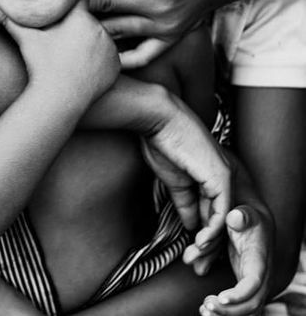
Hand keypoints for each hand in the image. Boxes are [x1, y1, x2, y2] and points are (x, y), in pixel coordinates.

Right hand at [0, 0, 120, 107]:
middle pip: (90, 21)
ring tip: (72, 59)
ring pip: (99, 39)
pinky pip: (108, 57)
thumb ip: (7, 19)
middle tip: (64, 43)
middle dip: (79, 28)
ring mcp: (110, 47)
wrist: (59, 99)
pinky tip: (83, 70)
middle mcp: (99, 28)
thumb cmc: (40, 66)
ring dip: (90, 44)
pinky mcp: (116, 64)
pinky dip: (99, 61)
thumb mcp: (25, 40)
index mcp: (79, 17)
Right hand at [141, 93, 231, 249]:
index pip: (212, 212)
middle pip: (221, 218)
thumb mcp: (174, 181)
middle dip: (209, 245)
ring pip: (224, 218)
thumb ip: (185, 202)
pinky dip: (213, 229)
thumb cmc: (162, 143)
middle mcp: (223, 176)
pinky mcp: (221, 176)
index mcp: (211, 176)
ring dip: (210, 241)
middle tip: (196, 264)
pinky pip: (222, 210)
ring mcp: (225, 175)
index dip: (202, 234)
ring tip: (196, 256)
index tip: (190, 253)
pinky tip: (200, 241)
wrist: (158, 119)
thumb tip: (190, 225)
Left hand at [197, 206, 271, 315]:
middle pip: (251, 304)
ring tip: (203, 311)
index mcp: (259, 261)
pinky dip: (225, 313)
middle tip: (206, 305)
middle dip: (230, 310)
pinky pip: (240, 309)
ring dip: (225, 315)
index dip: (239, 294)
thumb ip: (240, 216)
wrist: (254, 225)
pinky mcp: (245, 290)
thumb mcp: (244, 213)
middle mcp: (260, 278)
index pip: (254, 284)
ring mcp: (254, 287)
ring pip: (247, 311)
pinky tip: (205, 311)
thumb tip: (235, 217)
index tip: (221, 297)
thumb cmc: (247, 220)